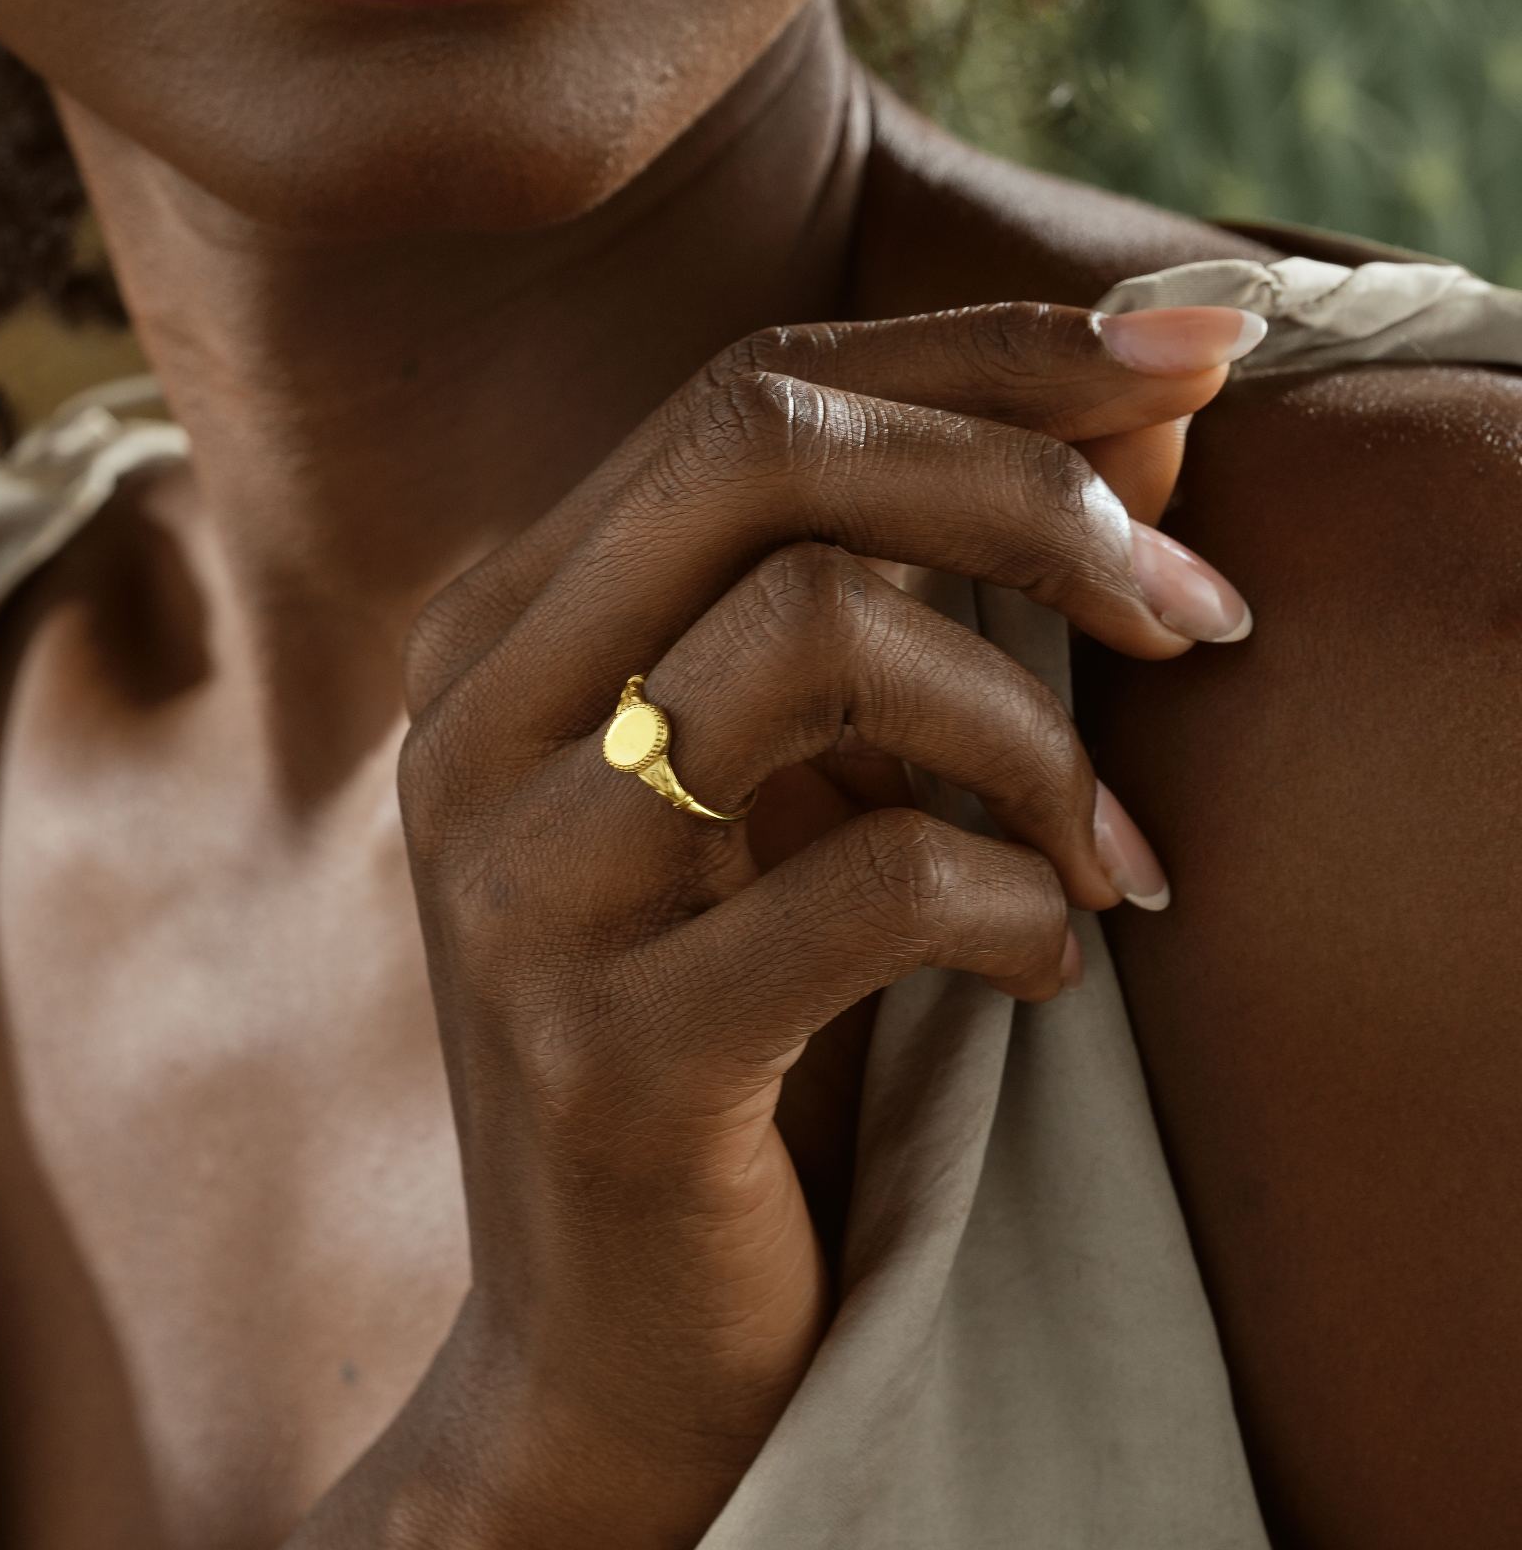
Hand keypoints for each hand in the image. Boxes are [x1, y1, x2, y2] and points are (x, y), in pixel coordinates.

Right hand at [295, 301, 1262, 1549]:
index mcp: (511, 621)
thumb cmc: (733, 1014)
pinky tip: (1044, 966)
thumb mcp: (813, 778)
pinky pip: (870, 883)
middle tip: (1197, 613)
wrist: (606, 1323)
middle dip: (1023, 484)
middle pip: (762, 449)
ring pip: (814, 634)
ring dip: (1036, 737)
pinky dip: (1016, 907)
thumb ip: (928, 596)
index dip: (986, 349)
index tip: (1198, 351)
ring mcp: (516, 879)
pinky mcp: (602, 1048)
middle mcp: (475, 712)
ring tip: (1112, 850)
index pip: (751, 392)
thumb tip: (1150, 425)